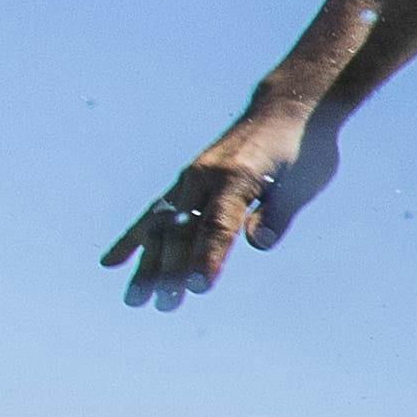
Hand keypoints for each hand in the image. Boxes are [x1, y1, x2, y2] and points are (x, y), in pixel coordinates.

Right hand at [103, 121, 330, 307]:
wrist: (286, 108)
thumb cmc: (303, 149)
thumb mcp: (303, 181)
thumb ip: (278, 213)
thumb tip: (259, 243)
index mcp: (238, 176)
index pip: (219, 224)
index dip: (208, 256)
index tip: (197, 287)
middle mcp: (207, 176)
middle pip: (183, 228)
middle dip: (171, 269)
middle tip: (165, 307)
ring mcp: (192, 178)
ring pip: (162, 225)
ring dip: (148, 263)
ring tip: (136, 300)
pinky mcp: (186, 181)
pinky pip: (155, 212)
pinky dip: (135, 238)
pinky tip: (112, 263)